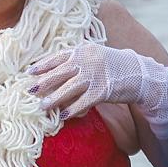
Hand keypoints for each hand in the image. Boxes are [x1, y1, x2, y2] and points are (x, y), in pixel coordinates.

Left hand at [26, 41, 167, 132]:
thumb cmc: (114, 66)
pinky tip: (63, 115)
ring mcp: (95, 76)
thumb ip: (78, 60)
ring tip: (42, 106)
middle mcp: (87, 61)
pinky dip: (72, 109)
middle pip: (59, 73)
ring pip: (68, 88)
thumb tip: (58, 70)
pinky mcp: (102, 90)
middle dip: (43, 82)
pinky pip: (83, 101)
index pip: (58, 57)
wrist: (138, 73)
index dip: (42, 65)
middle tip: (29, 90)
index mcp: (83, 50)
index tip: (29, 72)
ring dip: (54, 98)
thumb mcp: (96, 56)